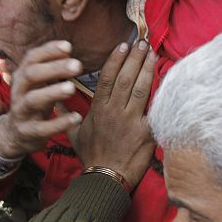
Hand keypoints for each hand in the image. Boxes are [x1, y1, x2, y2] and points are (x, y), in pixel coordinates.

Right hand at [0, 40, 82, 158]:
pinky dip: (59, 123)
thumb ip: (50, 68)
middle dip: (53, 69)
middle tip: (77, 65)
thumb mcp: (38, 84)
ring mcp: (21, 112)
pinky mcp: (27, 131)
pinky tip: (76, 117)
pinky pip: (42, 128)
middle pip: (31, 75)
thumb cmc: (33, 102)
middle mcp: (18, 91)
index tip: (68, 46)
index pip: (31, 58)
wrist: (14, 134)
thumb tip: (68, 47)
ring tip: (72, 88)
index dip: (48, 51)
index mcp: (22, 76)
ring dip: (52, 92)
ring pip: (32, 100)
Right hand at [69, 41, 156, 191]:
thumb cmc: (91, 157)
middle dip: (135, 58)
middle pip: (125, 78)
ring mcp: (130, 120)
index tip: (123, 46)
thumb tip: (56, 102)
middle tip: (143, 42)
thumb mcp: (73, 135)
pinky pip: (154, 108)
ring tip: (153, 53)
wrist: (106, 179)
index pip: (106, 78)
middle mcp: (114, 111)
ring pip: (140, 88)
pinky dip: (160, 92)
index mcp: (97, 109)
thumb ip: (67, 116)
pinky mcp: (146, 131)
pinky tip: (166, 79)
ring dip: (147, 68)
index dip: (116, 60)